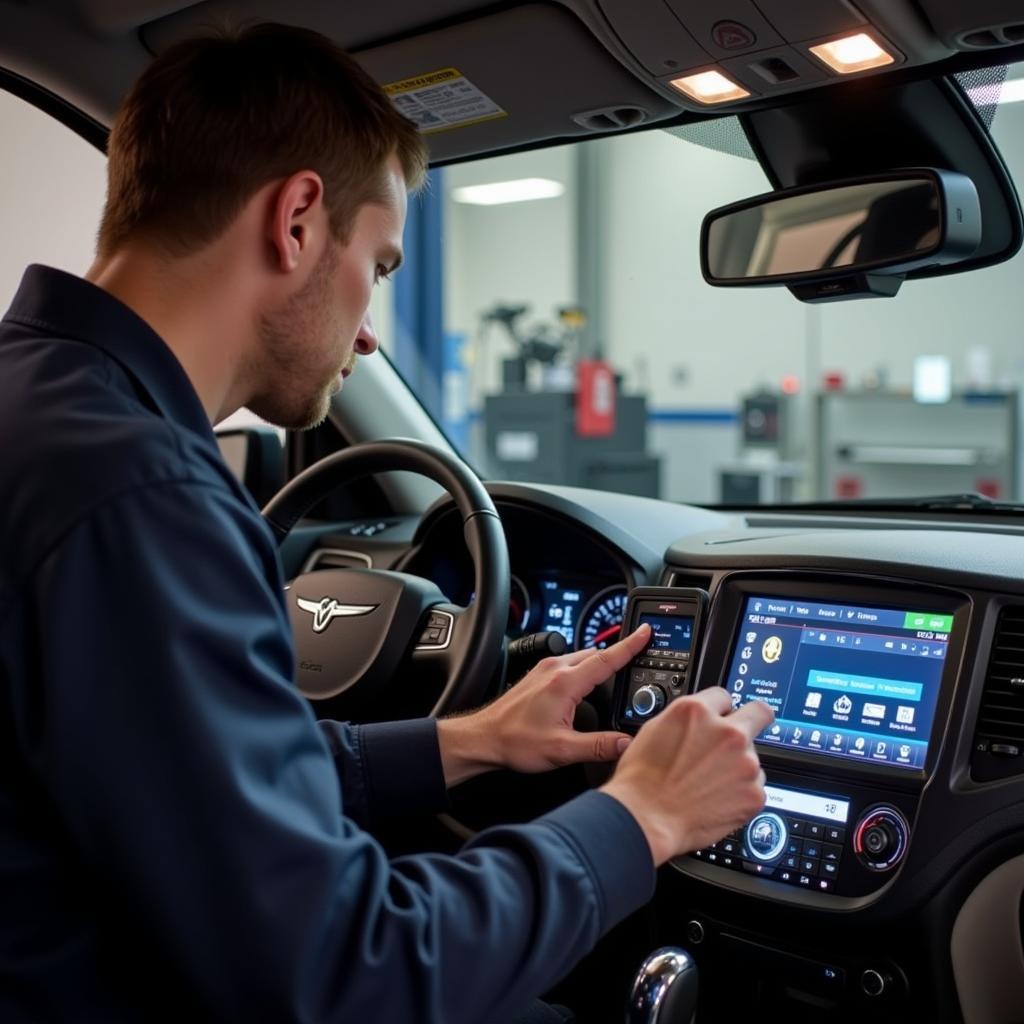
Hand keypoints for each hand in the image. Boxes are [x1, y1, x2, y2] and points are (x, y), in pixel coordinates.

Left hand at [436, 624, 651, 786]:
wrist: (483, 738)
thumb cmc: (514, 742)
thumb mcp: (561, 750)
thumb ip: (598, 746)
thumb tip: (627, 743)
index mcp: (565, 683)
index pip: (606, 658)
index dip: (630, 645)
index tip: (646, 632)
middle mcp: (555, 669)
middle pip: (597, 655)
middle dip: (619, 655)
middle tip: (640, 658)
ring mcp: (545, 670)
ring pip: (582, 658)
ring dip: (601, 663)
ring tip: (619, 673)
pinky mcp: (538, 675)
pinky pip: (570, 664)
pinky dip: (585, 668)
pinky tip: (588, 684)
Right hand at [600, 688, 773, 865]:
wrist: (645, 818)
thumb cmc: (641, 778)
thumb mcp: (655, 729)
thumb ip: (688, 719)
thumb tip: (700, 722)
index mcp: (698, 711)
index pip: (725, 696)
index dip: (719, 709)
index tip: (719, 719)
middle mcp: (727, 732)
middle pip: (760, 713)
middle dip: (752, 720)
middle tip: (737, 738)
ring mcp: (745, 763)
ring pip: (753, 756)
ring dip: (739, 765)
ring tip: (709, 783)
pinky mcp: (755, 793)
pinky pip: (755, 785)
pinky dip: (740, 792)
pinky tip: (716, 799)